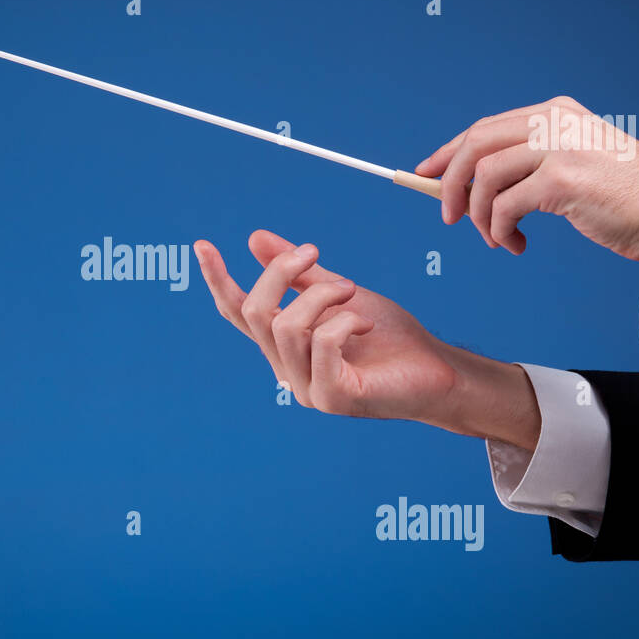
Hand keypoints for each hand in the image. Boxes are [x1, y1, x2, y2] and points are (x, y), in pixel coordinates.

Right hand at [194, 230, 540, 448]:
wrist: (436, 370)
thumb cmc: (391, 337)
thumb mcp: (339, 293)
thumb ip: (300, 274)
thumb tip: (255, 239)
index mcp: (284, 346)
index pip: (238, 313)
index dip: (218, 280)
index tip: (202, 244)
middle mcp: (286, 369)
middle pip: (255, 312)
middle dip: (281, 272)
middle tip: (314, 252)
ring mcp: (306, 388)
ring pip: (285, 326)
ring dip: (322, 295)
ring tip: (352, 291)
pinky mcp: (332, 398)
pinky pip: (320, 344)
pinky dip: (343, 322)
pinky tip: (364, 325)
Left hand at [415, 96, 638, 262]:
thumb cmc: (626, 198)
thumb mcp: (577, 162)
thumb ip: (532, 162)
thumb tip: (470, 186)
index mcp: (556, 113)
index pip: (485, 128)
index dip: (449, 153)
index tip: (423, 174)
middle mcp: (555, 122)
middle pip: (475, 146)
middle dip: (449, 183)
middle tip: (447, 217)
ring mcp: (559, 148)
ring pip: (484, 179)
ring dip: (479, 217)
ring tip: (495, 239)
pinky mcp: (562, 180)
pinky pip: (504, 208)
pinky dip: (499, 231)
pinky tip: (513, 244)